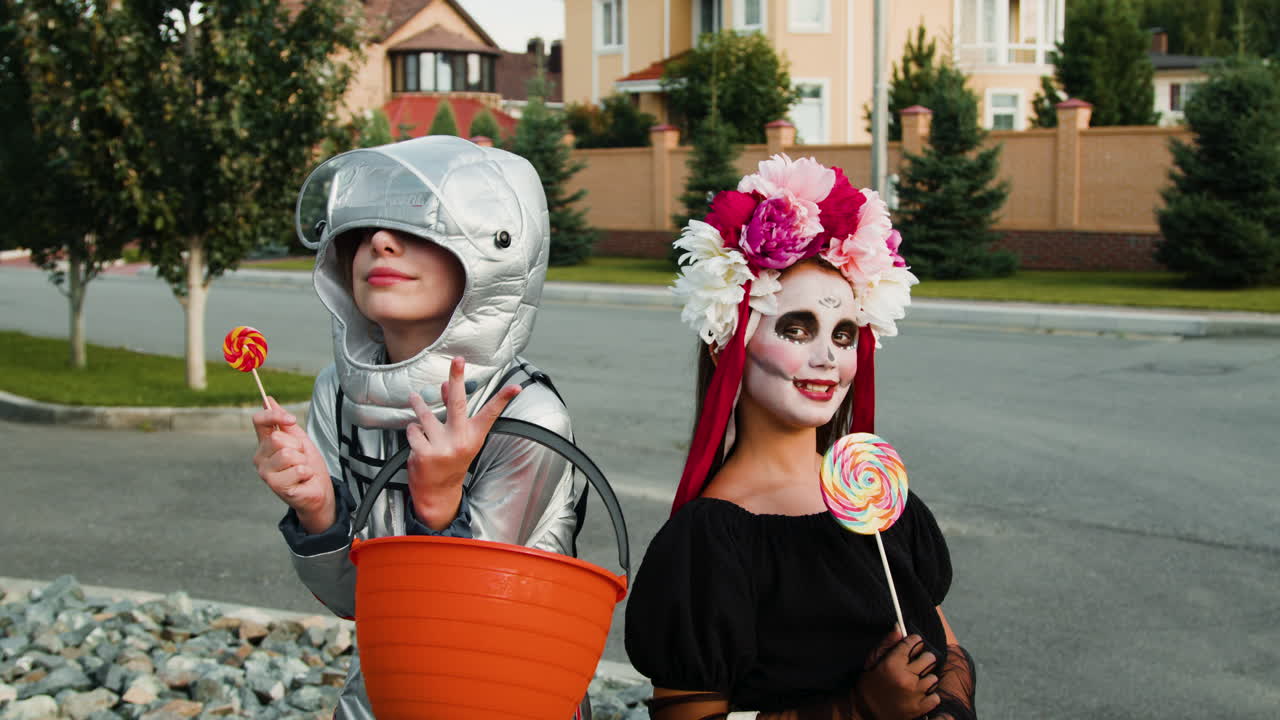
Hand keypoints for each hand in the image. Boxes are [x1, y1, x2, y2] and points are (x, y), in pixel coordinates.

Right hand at [252, 397, 334, 534]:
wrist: (318, 491)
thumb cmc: (308, 466)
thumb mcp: (300, 439)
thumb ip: (284, 421)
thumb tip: (268, 399)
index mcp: (265, 443)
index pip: (259, 421)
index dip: (275, 415)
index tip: (292, 419)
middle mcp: (260, 457)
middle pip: (278, 437)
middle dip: (298, 446)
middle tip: (301, 458)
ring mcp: (265, 472)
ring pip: (288, 454)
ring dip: (303, 461)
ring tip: (302, 469)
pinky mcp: (275, 486)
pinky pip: (298, 469)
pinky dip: (306, 473)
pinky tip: (303, 480)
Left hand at [405, 356, 521, 530]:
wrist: (438, 492)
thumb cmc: (451, 459)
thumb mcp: (458, 436)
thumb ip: (453, 410)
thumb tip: (446, 384)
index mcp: (473, 436)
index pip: (490, 414)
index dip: (503, 399)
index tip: (516, 387)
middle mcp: (460, 440)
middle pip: (458, 403)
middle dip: (457, 378)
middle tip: (458, 360)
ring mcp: (442, 447)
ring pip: (425, 415)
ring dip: (418, 404)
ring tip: (415, 397)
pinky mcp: (423, 454)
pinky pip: (413, 430)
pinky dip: (413, 431)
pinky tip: (418, 440)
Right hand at [853, 630, 939, 719]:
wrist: (865, 711)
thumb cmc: (869, 683)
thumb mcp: (873, 660)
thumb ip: (887, 643)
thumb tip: (899, 627)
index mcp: (893, 664)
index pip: (914, 643)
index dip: (915, 641)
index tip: (914, 644)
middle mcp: (905, 678)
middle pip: (929, 658)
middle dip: (924, 658)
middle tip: (916, 663)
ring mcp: (914, 694)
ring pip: (934, 678)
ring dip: (926, 678)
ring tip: (916, 681)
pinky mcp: (919, 708)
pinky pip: (935, 697)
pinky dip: (929, 695)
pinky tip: (919, 693)